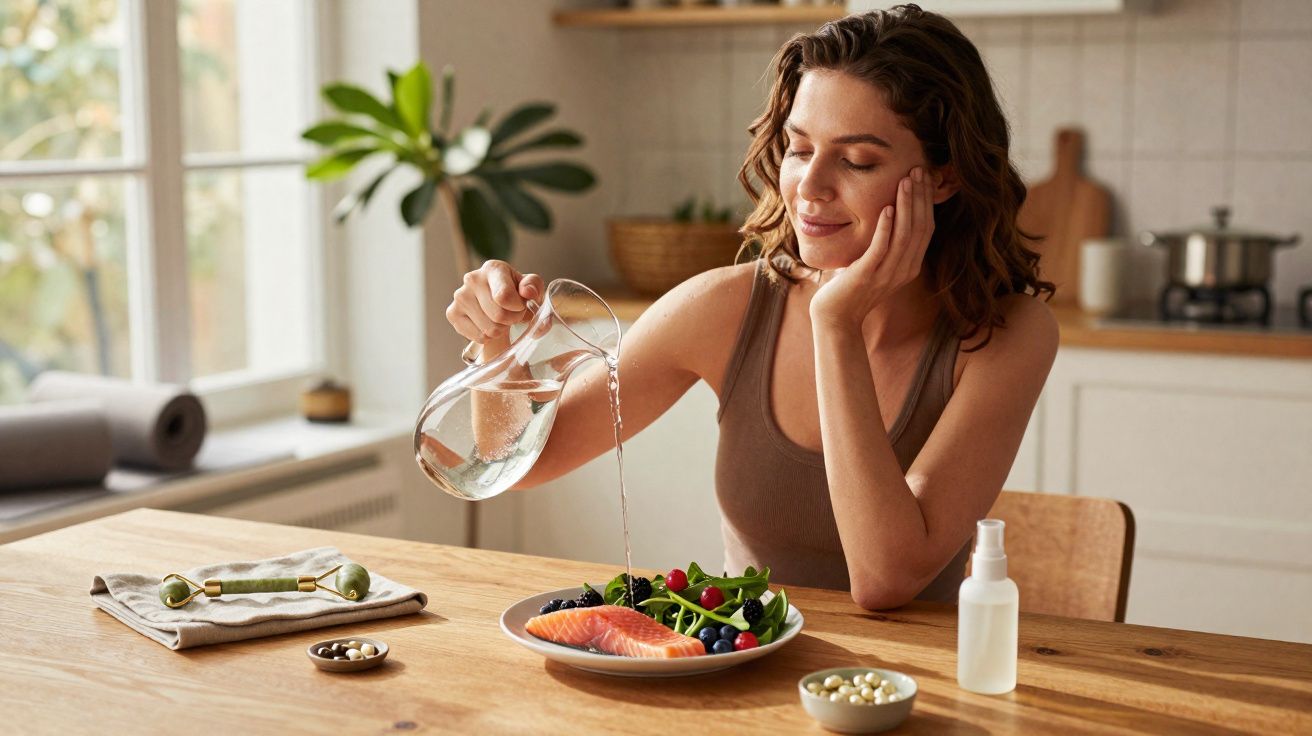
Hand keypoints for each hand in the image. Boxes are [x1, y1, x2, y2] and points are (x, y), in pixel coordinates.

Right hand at [445, 260, 543, 342]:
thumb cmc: (515, 292)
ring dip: (501, 329)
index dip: (518, 308)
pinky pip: (479, 337)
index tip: (521, 305)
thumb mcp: (531, 287)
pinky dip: (489, 336)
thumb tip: (527, 292)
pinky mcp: (452, 313)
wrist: (497, 301)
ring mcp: (460, 296)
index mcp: (493, 268)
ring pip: (489, 329)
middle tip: (513, 314)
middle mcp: (473, 279)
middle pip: (498, 315)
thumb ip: (534, 286)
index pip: (504, 296)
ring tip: (501, 318)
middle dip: (512, 319)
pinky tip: (488, 323)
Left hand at [810, 166, 935, 329]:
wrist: (835, 318)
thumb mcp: (876, 262)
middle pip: (920, 228)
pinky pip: (881, 249)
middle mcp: (903, 270)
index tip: (924, 176)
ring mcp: (886, 274)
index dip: (927, 201)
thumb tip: (888, 212)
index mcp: (909, 266)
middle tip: (918, 170)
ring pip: (904, 236)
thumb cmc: (851, 286)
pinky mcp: (866, 276)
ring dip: (906, 206)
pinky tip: (887, 208)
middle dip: (920, 197)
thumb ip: (886, 243)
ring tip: (905, 181)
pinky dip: (886, 228)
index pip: (925, 228)